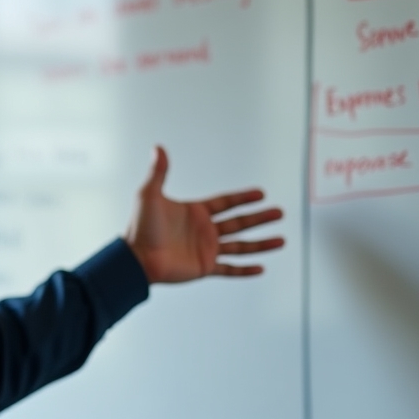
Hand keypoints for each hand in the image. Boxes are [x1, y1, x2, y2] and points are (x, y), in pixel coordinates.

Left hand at [124, 146, 284, 282]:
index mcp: (195, 212)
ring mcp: (206, 249)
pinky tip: (261, 268)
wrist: (136, 258)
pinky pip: (229, 269)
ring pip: (240, 245)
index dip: (243, 198)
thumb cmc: (139, 227)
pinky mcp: (204, 267)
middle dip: (260, 217)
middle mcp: (203, 230)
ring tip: (281, 240)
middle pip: (239, 222)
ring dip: (261, 244)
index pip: (225, 202)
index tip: (261, 194)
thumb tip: (158, 148)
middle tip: (279, 212)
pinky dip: (245, 270)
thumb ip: (158, 172)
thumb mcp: (149, 196)